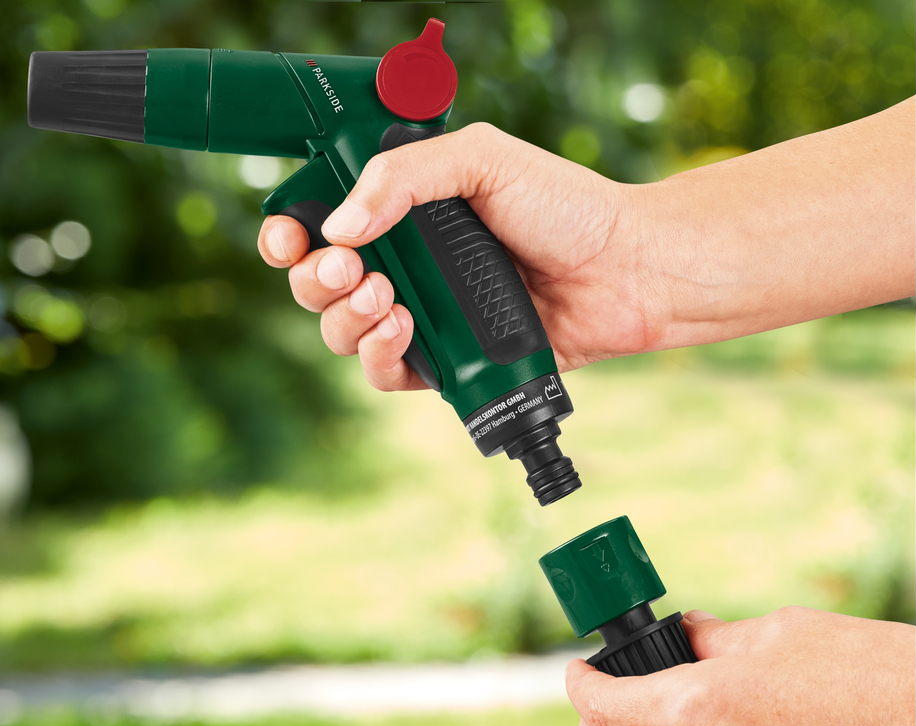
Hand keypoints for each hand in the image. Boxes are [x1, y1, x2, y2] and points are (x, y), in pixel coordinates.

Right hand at [256, 97, 915, 392]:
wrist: (626, 270)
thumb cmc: (565, 207)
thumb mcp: (480, 160)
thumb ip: (405, 177)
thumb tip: (342, 227)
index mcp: (404, 209)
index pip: (322, 224)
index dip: (290, 235)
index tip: (289, 238)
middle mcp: (406, 263)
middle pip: (320, 284)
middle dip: (318, 280)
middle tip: (353, 269)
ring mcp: (424, 315)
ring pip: (343, 332)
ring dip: (348, 319)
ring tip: (391, 299)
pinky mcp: (446, 363)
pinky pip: (386, 374)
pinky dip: (381, 358)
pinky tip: (405, 332)